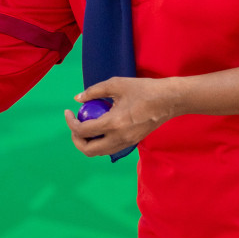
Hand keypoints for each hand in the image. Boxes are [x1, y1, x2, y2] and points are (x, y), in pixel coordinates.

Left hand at [64, 76, 181, 156]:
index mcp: (114, 123)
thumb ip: (94, 91)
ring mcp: (127, 143)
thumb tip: (77, 99)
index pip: (83, 131)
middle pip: (89, 150)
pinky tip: (100, 127)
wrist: (170, 100)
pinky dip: (100, 142)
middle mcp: (119, 138)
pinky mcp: (133, 143)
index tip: (69, 112)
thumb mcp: (116, 84)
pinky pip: (110, 149)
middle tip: (74, 124)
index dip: (70, 123)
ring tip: (85, 126)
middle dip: (76, 140)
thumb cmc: (144, 89)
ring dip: (88, 143)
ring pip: (100, 153)